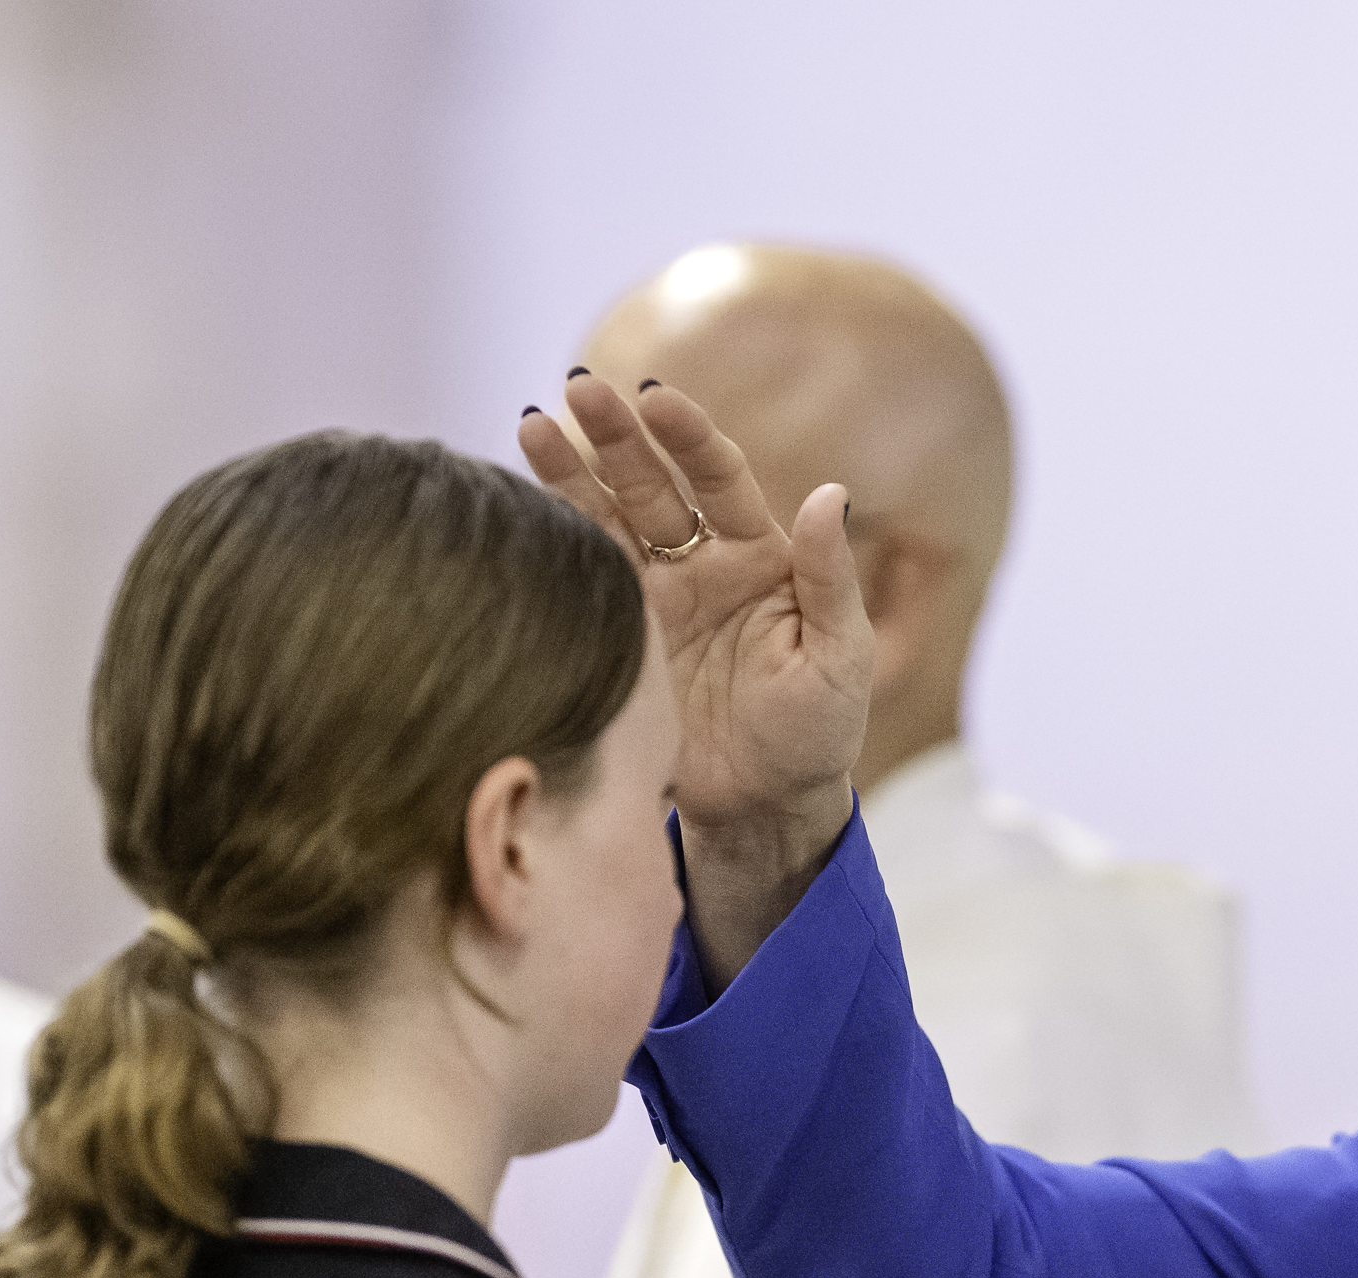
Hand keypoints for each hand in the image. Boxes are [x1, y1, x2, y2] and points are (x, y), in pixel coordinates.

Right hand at [519, 372, 872, 982]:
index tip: (656, 401)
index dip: (687, 438)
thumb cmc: (818, 732)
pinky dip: (551, 538)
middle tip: (579, 389)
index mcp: (760, 557)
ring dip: (569, 473)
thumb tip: (831, 494)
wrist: (765, 807)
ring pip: (606, 519)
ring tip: (531, 424)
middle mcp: (701, 565)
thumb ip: (830, 578)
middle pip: (652, 484)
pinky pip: (581, 576)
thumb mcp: (839, 657)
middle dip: (616, 437)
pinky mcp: (618, 636)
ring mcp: (653, 599)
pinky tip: (518, 503)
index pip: (719, 478)